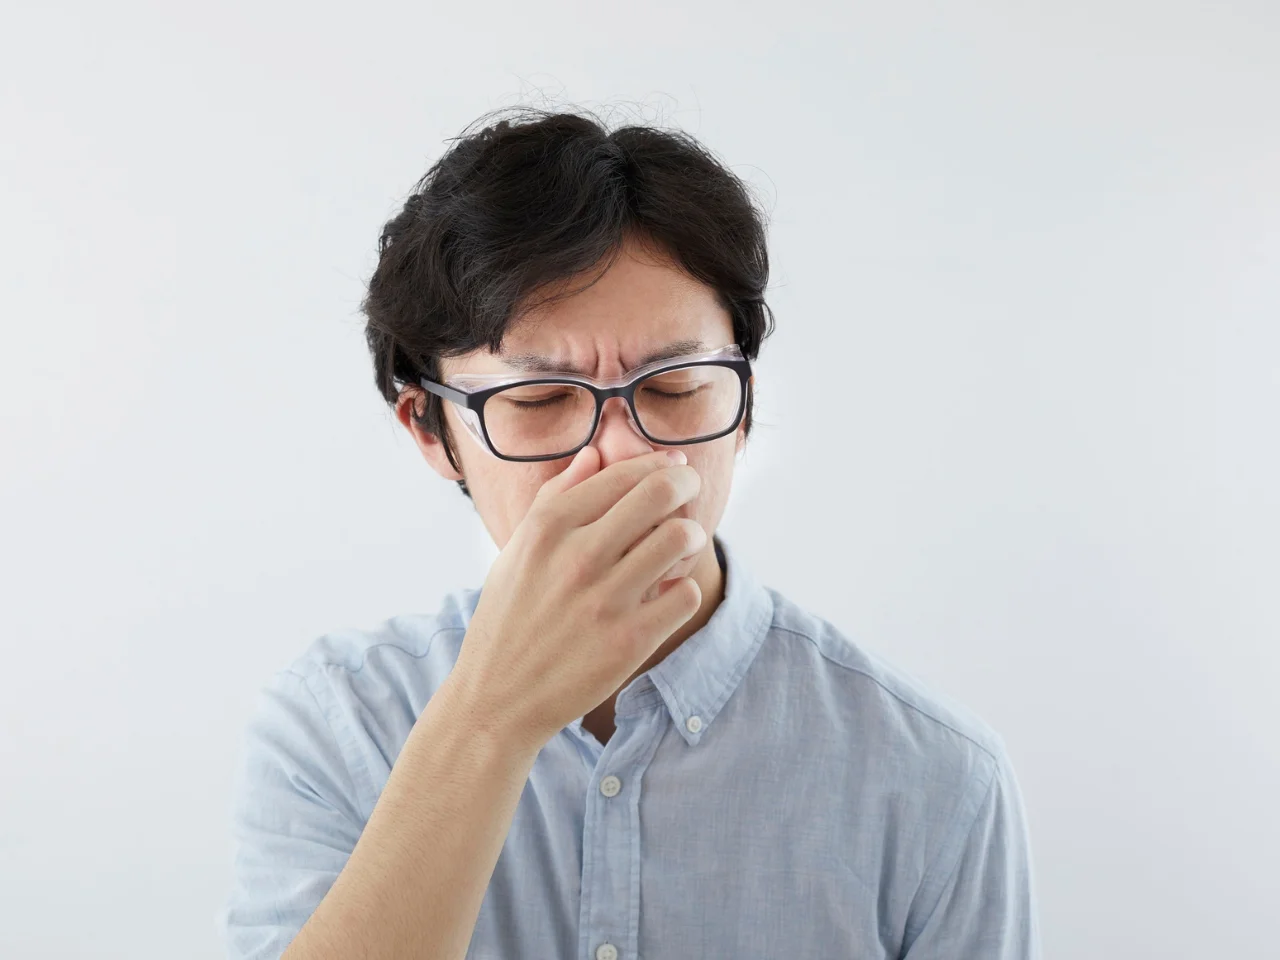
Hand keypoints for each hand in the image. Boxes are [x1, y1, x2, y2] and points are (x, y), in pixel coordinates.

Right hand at [446, 446, 704, 748]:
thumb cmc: (509, 619)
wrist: (498, 698)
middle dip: (685, 485)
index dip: (658, 463)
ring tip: (682, 544)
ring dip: (690, 535)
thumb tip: (594, 454)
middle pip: (661, 493)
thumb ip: (554, 497)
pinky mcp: (630, 641)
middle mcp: (577, 557)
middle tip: (689, 493)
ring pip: (680, 538)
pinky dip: (684, 588)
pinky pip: (686, 594)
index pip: (622, 473)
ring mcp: (605, 600)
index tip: (672, 467)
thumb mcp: (517, 551)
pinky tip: (669, 592)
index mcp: (547, 528)